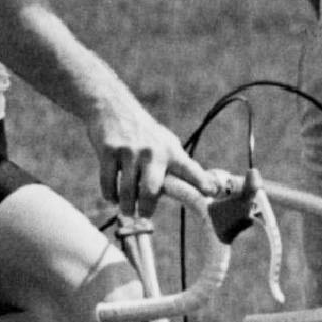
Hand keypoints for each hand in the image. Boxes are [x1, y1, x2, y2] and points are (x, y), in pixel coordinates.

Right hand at [85, 94, 207, 217]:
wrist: (112, 107)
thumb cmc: (144, 132)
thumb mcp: (165, 143)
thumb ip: (177, 165)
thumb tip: (199, 188)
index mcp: (170, 151)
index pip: (189, 169)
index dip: (201, 182)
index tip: (213, 192)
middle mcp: (152, 151)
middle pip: (150, 190)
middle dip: (146, 208)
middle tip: (145, 214)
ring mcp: (129, 151)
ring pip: (127, 191)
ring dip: (127, 207)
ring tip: (128, 210)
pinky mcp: (109, 151)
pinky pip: (108, 184)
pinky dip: (110, 195)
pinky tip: (113, 196)